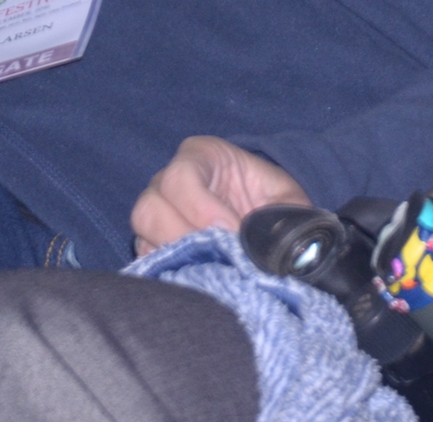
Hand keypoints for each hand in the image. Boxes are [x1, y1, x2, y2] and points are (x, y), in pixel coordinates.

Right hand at [132, 136, 309, 253]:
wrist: (262, 213)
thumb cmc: (272, 199)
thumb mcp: (288, 199)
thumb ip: (289, 215)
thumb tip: (284, 250)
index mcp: (200, 156)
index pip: (181, 177)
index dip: (202, 209)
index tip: (231, 233)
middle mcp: (167, 181)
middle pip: (150, 207)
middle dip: (183, 237)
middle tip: (218, 256)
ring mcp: (156, 212)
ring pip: (143, 232)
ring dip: (174, 254)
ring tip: (209, 268)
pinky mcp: (152, 242)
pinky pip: (145, 257)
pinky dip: (167, 270)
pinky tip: (197, 277)